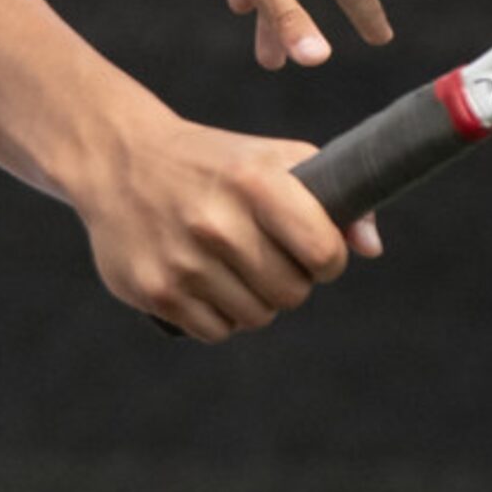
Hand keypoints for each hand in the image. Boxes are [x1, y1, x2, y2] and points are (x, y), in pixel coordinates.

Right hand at [70, 115, 376, 341]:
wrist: (119, 160)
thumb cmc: (212, 163)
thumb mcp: (269, 159)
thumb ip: (329, 195)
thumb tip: (372, 247)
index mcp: (253, 181)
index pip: (323, 251)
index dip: (328, 257)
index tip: (315, 249)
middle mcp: (216, 222)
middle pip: (293, 293)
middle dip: (290, 280)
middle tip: (266, 255)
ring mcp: (184, 261)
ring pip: (257, 317)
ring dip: (254, 299)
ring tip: (232, 264)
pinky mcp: (156, 291)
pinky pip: (217, 332)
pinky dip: (219, 315)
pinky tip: (204, 279)